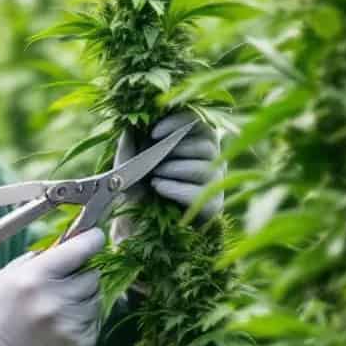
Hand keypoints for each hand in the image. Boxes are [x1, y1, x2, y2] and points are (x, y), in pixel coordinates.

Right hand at [0, 228, 105, 345]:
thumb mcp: (7, 275)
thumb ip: (40, 257)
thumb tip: (72, 240)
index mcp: (34, 277)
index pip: (80, 248)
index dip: (92, 240)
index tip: (95, 237)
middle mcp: (53, 300)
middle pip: (92, 275)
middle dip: (82, 275)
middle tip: (64, 285)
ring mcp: (67, 325)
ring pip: (96, 299)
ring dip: (82, 300)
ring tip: (58, 309)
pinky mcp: (77, 345)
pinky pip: (94, 322)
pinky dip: (83, 321)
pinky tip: (61, 326)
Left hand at [110, 110, 223, 243]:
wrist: (142, 224)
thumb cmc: (139, 186)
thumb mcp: (129, 164)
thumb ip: (129, 144)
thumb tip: (129, 126)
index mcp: (197, 140)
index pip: (199, 122)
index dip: (178, 123)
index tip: (153, 133)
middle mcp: (213, 159)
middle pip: (205, 146)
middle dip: (175, 151)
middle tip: (154, 162)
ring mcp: (216, 183)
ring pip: (204, 168)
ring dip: (174, 169)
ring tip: (154, 177)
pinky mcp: (213, 206)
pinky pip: (199, 193)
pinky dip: (176, 188)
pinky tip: (159, 187)